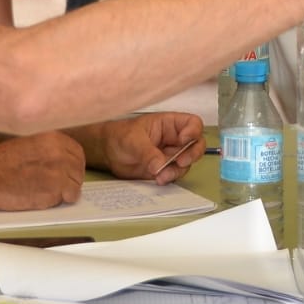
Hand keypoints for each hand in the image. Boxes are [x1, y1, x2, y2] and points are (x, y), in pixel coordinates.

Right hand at [0, 131, 85, 211]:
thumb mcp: (26, 141)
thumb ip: (47, 146)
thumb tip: (65, 157)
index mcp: (51, 137)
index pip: (77, 152)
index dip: (74, 164)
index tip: (69, 171)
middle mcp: (58, 152)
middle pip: (79, 169)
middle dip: (72, 178)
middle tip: (61, 185)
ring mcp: (57, 172)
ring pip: (76, 184)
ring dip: (67, 190)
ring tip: (49, 191)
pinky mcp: (53, 191)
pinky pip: (68, 197)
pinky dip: (60, 200)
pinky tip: (45, 197)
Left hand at [87, 113, 205, 183]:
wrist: (108, 153)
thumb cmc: (120, 136)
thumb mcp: (133, 141)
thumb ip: (148, 153)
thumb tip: (160, 166)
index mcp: (169, 124)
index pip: (192, 123)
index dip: (193, 131)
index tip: (183, 140)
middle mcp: (174, 139)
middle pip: (196, 145)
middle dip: (192, 154)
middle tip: (180, 162)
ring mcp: (171, 155)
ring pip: (186, 163)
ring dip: (177, 170)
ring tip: (161, 176)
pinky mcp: (165, 169)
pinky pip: (175, 174)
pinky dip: (170, 178)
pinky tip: (158, 179)